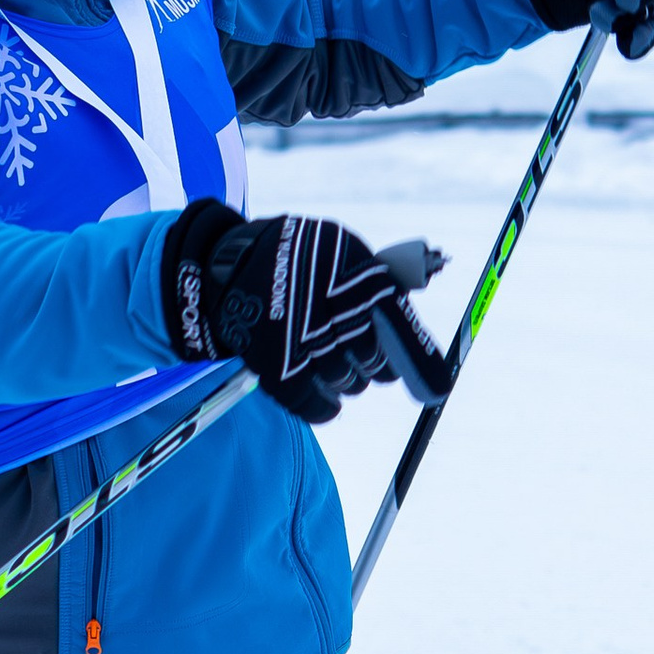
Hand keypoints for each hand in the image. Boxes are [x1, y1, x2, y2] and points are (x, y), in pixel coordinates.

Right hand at [161, 200, 451, 422]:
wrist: (220, 269)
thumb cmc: (291, 258)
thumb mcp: (337, 247)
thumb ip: (377, 278)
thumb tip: (414, 309)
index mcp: (352, 274)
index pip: (396, 323)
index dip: (417, 358)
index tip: (433, 387)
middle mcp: (329, 310)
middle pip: (373, 359)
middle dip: (375, 363)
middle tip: (364, 357)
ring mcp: (302, 342)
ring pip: (348, 383)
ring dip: (347, 380)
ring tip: (333, 364)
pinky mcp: (277, 370)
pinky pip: (318, 407)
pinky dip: (324, 405)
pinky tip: (325, 397)